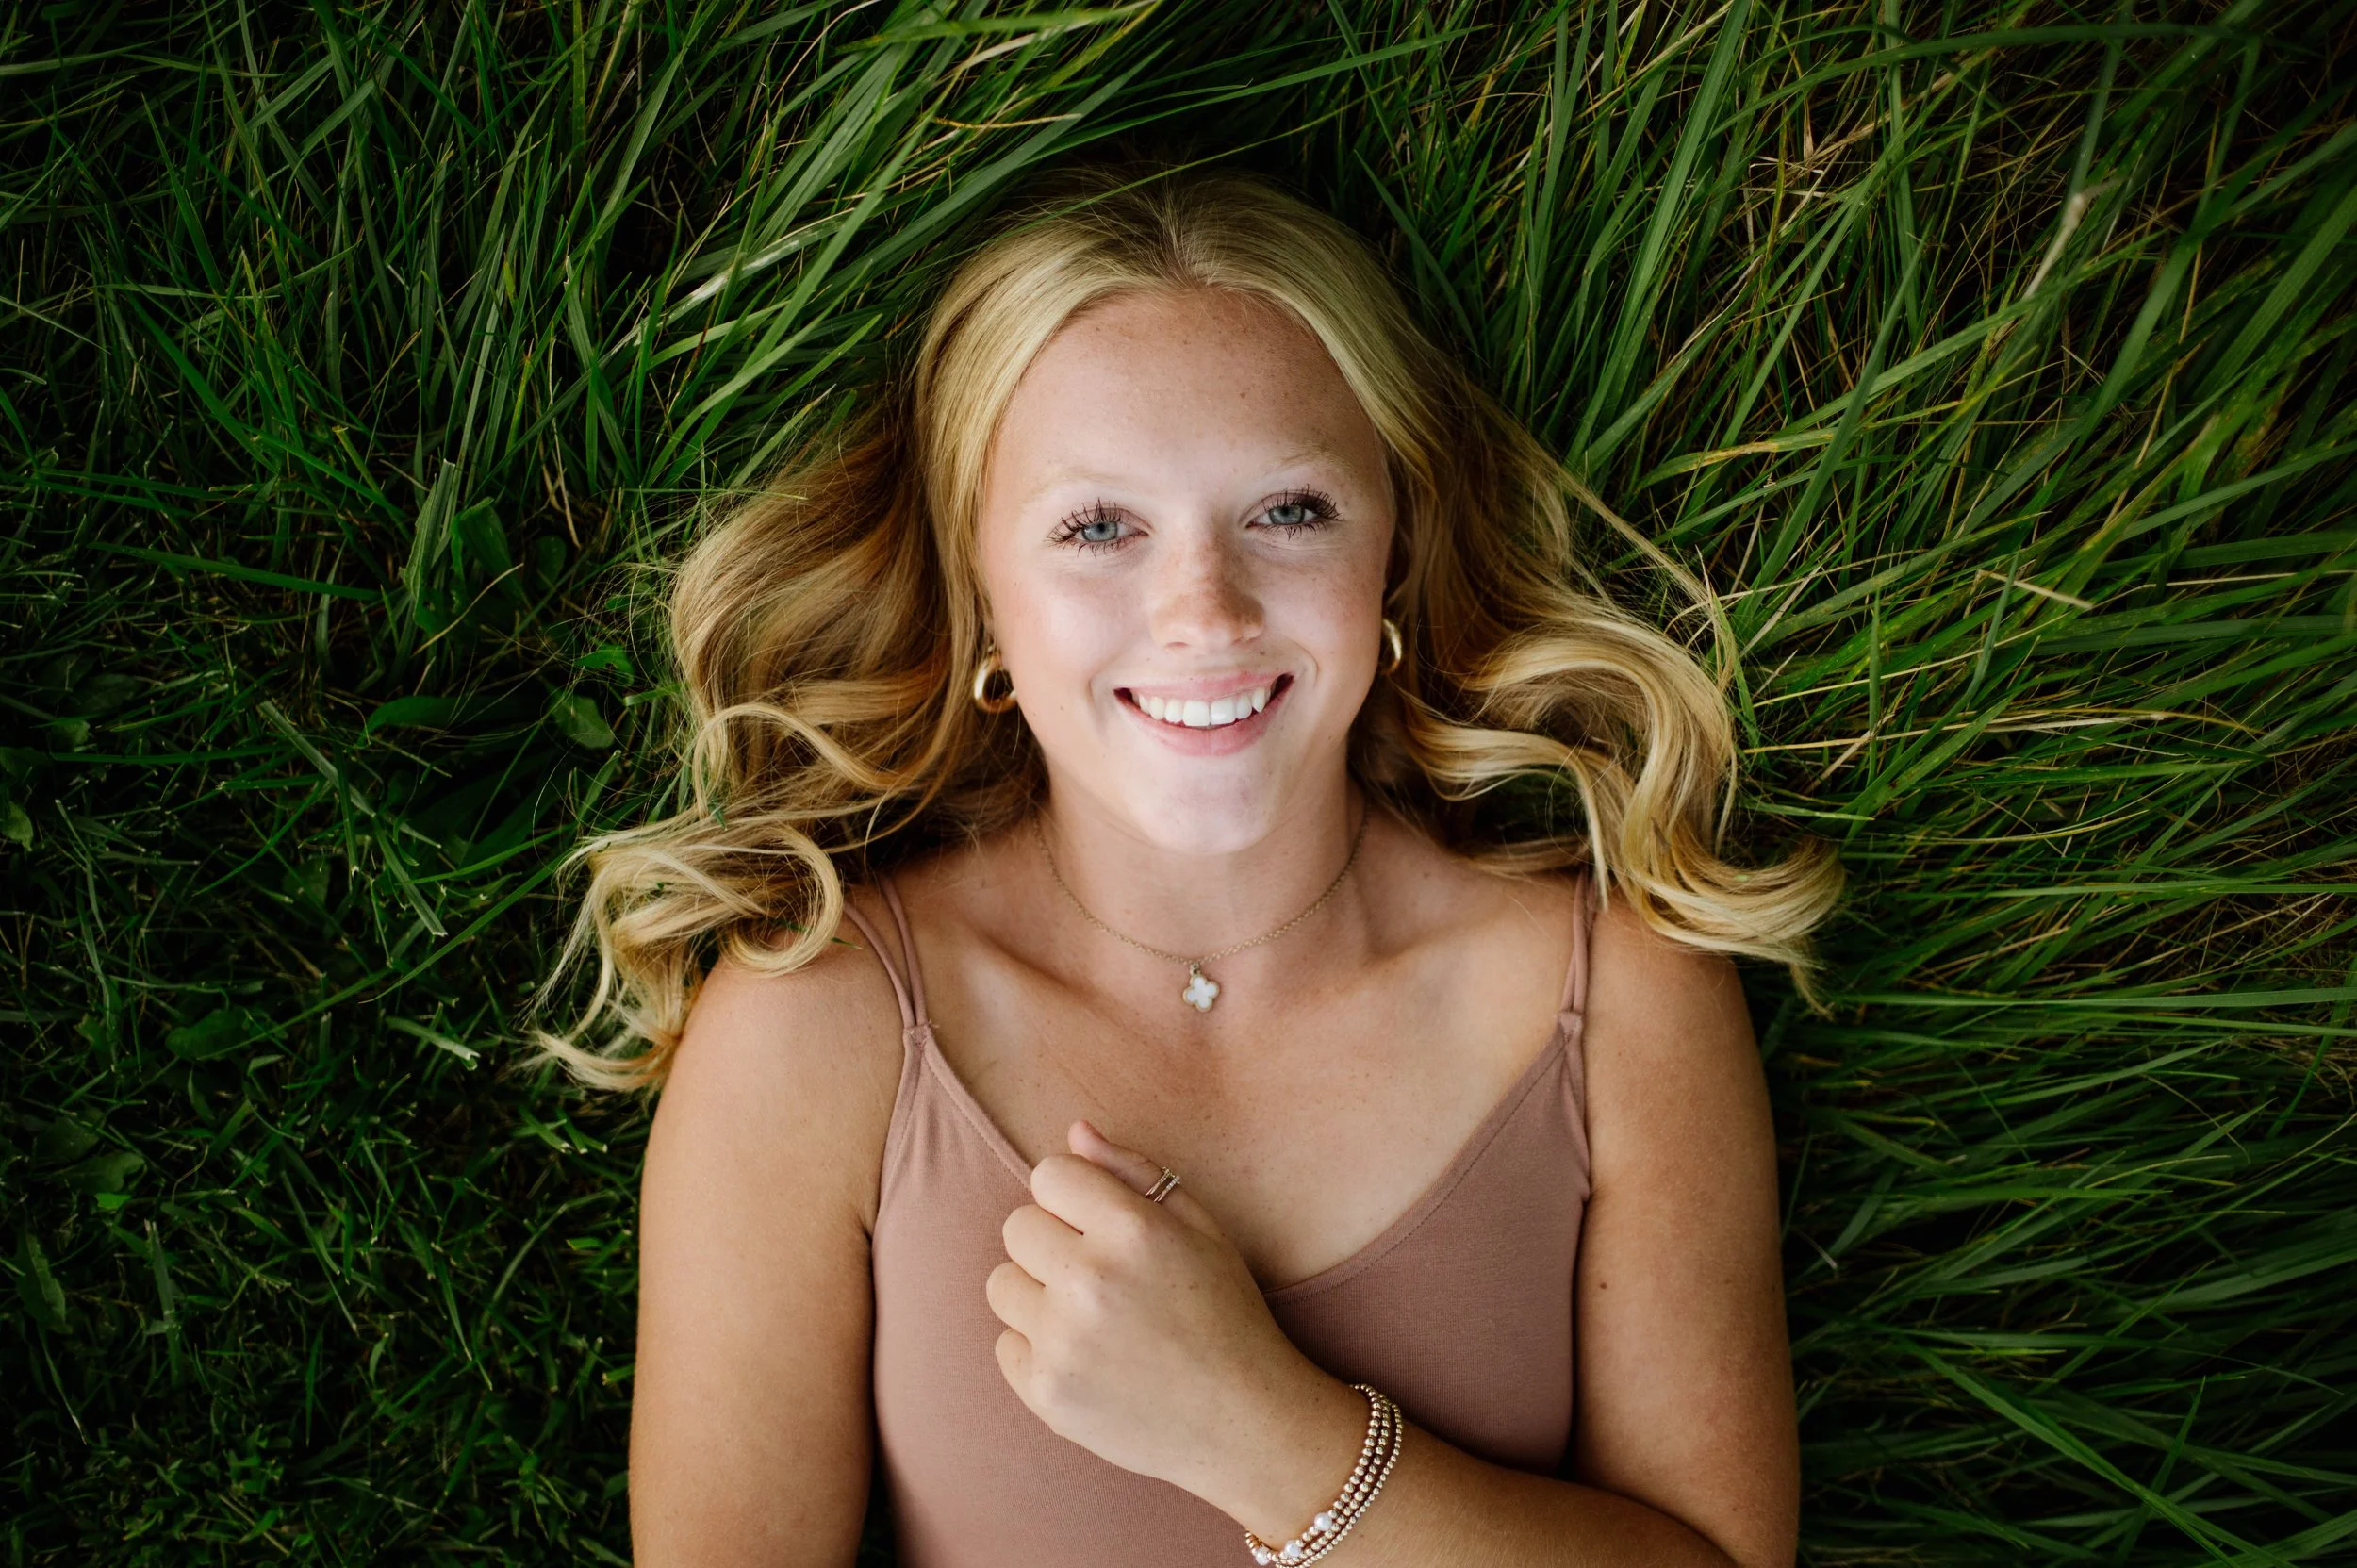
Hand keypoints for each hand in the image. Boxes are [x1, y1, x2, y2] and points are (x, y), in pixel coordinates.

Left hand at [986, 1120, 1352, 1516]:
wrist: (1245, 1422)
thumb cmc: (1226, 1314)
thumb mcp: (1201, 1228)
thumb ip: (1134, 1172)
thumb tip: (1074, 1131)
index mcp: (1133, 1230)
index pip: (1049, 1175)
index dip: (1073, 1196)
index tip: (1099, 1225)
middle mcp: (1091, 1281)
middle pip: (1017, 1227)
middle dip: (1051, 1243)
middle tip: (1099, 1276)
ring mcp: (1063, 1342)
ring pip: (1001, 1285)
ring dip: (1036, 1295)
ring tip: (1090, 1318)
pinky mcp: (1046, 1393)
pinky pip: (1005, 1345)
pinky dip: (1037, 1351)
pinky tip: (1088, 1360)